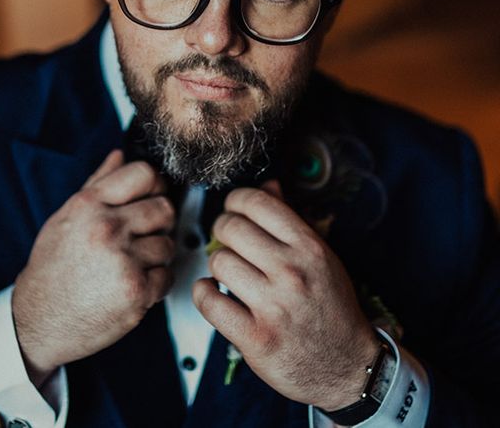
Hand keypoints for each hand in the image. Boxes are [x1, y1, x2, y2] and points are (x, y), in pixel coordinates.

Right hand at [12, 150, 174, 385]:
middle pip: (164, 208)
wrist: (40, 320)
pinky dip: (156, 282)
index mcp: (89, 205)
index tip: (149, 198)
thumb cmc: (53, 268)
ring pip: (167, 244)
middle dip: (158, 222)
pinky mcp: (136, 291)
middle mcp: (106, 228)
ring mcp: (123, 260)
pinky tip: (133, 284)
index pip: (144, 174)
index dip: (153, 185)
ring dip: (156, 255)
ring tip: (131, 263)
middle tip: (142, 235)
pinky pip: (167, 276)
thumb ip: (97, 184)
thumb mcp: (67, 217)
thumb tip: (120, 154)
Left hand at [192, 181, 377, 409]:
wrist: (349, 368)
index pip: (257, 202)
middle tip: (228, 243)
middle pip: (230, 228)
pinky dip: (204, 294)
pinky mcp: (256, 338)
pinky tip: (215, 294)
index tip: (234, 210)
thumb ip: (290, 219)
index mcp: (309, 248)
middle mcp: (292, 273)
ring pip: (218, 261)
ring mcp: (274, 307)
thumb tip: (268, 185)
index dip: (236, 201)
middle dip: (222, 231)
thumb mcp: (320, 257)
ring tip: (228, 274)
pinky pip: (209, 300)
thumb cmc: (331, 308)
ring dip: (216, 266)